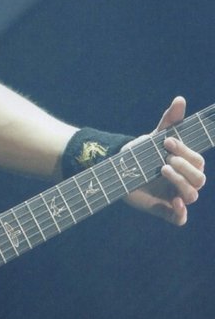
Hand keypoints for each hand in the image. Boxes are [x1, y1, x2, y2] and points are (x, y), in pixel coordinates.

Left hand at [123, 96, 205, 224]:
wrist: (118, 170)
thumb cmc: (141, 153)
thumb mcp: (154, 137)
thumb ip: (169, 121)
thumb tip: (180, 99)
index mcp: (186, 164)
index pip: (197, 160)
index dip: (186, 152)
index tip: (167, 141)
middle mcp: (184, 181)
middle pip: (199, 179)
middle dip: (184, 167)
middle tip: (165, 159)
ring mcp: (175, 196)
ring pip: (192, 195)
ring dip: (181, 183)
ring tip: (163, 170)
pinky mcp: (163, 210)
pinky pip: (180, 219)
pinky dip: (181, 213)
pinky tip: (175, 202)